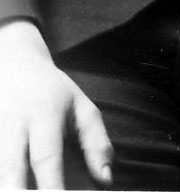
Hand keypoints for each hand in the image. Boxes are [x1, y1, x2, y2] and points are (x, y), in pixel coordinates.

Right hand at [0, 19, 112, 189]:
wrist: (15, 64)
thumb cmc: (54, 93)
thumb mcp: (82, 107)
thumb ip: (96, 142)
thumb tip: (105, 180)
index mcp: (43, 114)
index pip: (46, 156)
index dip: (51, 186)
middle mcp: (13, 125)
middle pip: (9, 169)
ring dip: (8, 186)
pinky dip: (2, 179)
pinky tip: (15, 185)